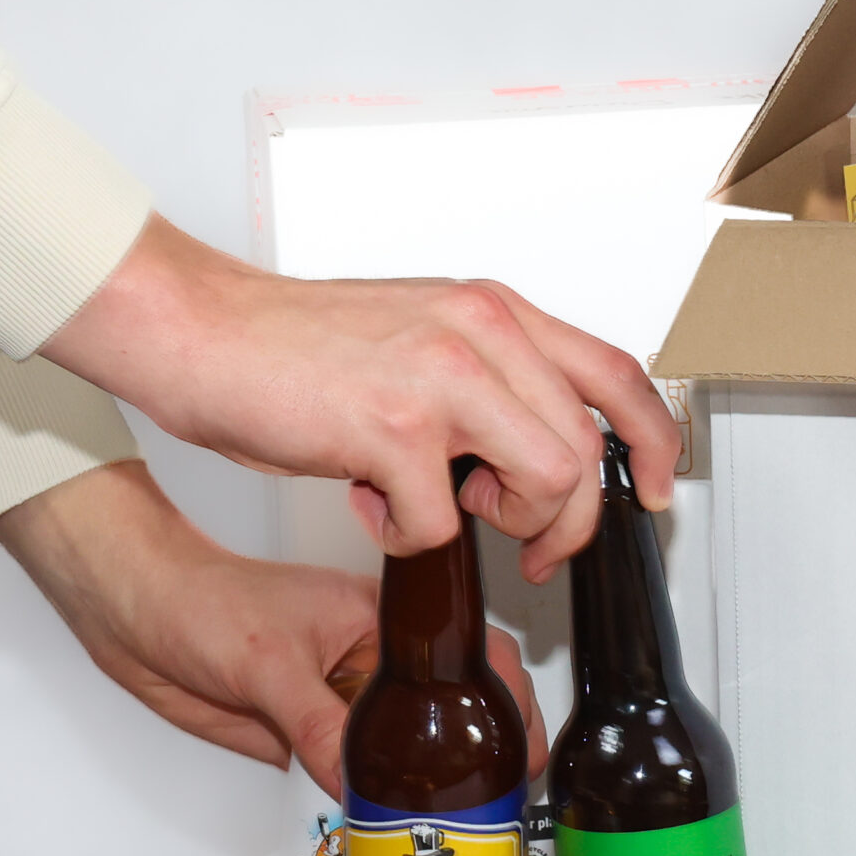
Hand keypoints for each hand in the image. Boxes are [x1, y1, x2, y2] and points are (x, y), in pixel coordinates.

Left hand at [0, 460, 548, 796]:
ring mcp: (346, 698)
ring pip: (407, 750)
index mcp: (388, 620)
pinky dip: (378, 801)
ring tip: (455, 830)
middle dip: (482, 758)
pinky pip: (358, 772)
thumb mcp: (267, 664)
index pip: (473, 655)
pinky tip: (390, 829)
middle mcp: (378, 661)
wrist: (134, 615)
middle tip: (497, 807)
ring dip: (430, 788)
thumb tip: (358, 786)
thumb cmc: (202, 601)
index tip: (521, 752)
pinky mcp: (312, 732)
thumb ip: (315, 725)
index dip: (507, 703)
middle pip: (452, 711)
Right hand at [39, 218, 678, 580]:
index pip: (616, 373)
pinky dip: (408, 536)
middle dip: (568, 518)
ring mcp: (443, 377)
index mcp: (493, 311)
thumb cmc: (293, 347)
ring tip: (444, 511)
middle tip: (531, 543)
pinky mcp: (394, 428)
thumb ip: (486, 380)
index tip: (655, 490)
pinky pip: (442, 523)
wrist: (200, 331)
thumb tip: (531, 455)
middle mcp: (481, 332)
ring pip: (547, 481)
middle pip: (588, 449)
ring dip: (506, 523)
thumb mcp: (419, 338)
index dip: (654, 442)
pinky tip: (370, 502)